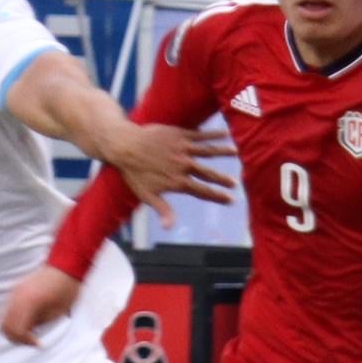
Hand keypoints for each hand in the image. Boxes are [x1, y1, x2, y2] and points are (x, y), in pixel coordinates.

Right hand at [1, 261, 81, 346]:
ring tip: (29, 332)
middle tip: (32, 340)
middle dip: (16, 337)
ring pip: (2, 318)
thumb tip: (29, 331)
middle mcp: (17, 296)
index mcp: (29, 302)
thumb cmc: (66, 288)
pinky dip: (13, 319)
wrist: (66, 266)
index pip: (17, 329)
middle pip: (5, 325)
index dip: (26, 341)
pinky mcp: (15, 289)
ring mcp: (14, 292)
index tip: (38, 343)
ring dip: (13, 329)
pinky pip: (7, 309)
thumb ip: (40, 323)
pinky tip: (27, 321)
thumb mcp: (57, 312)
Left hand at [94, 113, 230, 202]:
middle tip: (236, 183)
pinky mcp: (180, 135)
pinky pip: (200, 135)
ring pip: (208, 151)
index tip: (231, 200)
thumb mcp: (147, 196)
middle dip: (222, 179)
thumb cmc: (134, 173)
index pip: (202, 191)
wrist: (125, 146)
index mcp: (178, 181)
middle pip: (208, 173)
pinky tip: (225, 134)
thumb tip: (169, 228)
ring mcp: (183, 148)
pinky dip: (213, 135)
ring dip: (223, 152)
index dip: (217, 196)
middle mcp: (184, 165)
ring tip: (236, 153)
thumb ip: (163, 210)